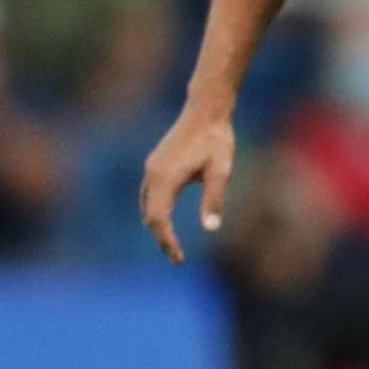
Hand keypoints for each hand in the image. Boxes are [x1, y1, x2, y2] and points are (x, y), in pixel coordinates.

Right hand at [139, 110, 234, 263]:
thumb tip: (210, 228)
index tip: (179, 258)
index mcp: (165, 178)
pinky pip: (149, 195)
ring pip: (147, 206)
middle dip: (161, 238)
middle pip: (150, 216)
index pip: (159, 219)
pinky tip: (165, 219)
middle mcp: (152, 174)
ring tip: (171, 244)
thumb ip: (214, 198)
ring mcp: (151, 168)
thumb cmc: (217, 139)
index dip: (167, 241)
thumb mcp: (221, 170)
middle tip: (177, 257)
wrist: (206, 111)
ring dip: (156, 226)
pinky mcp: (155, 163)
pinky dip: (154, 211)